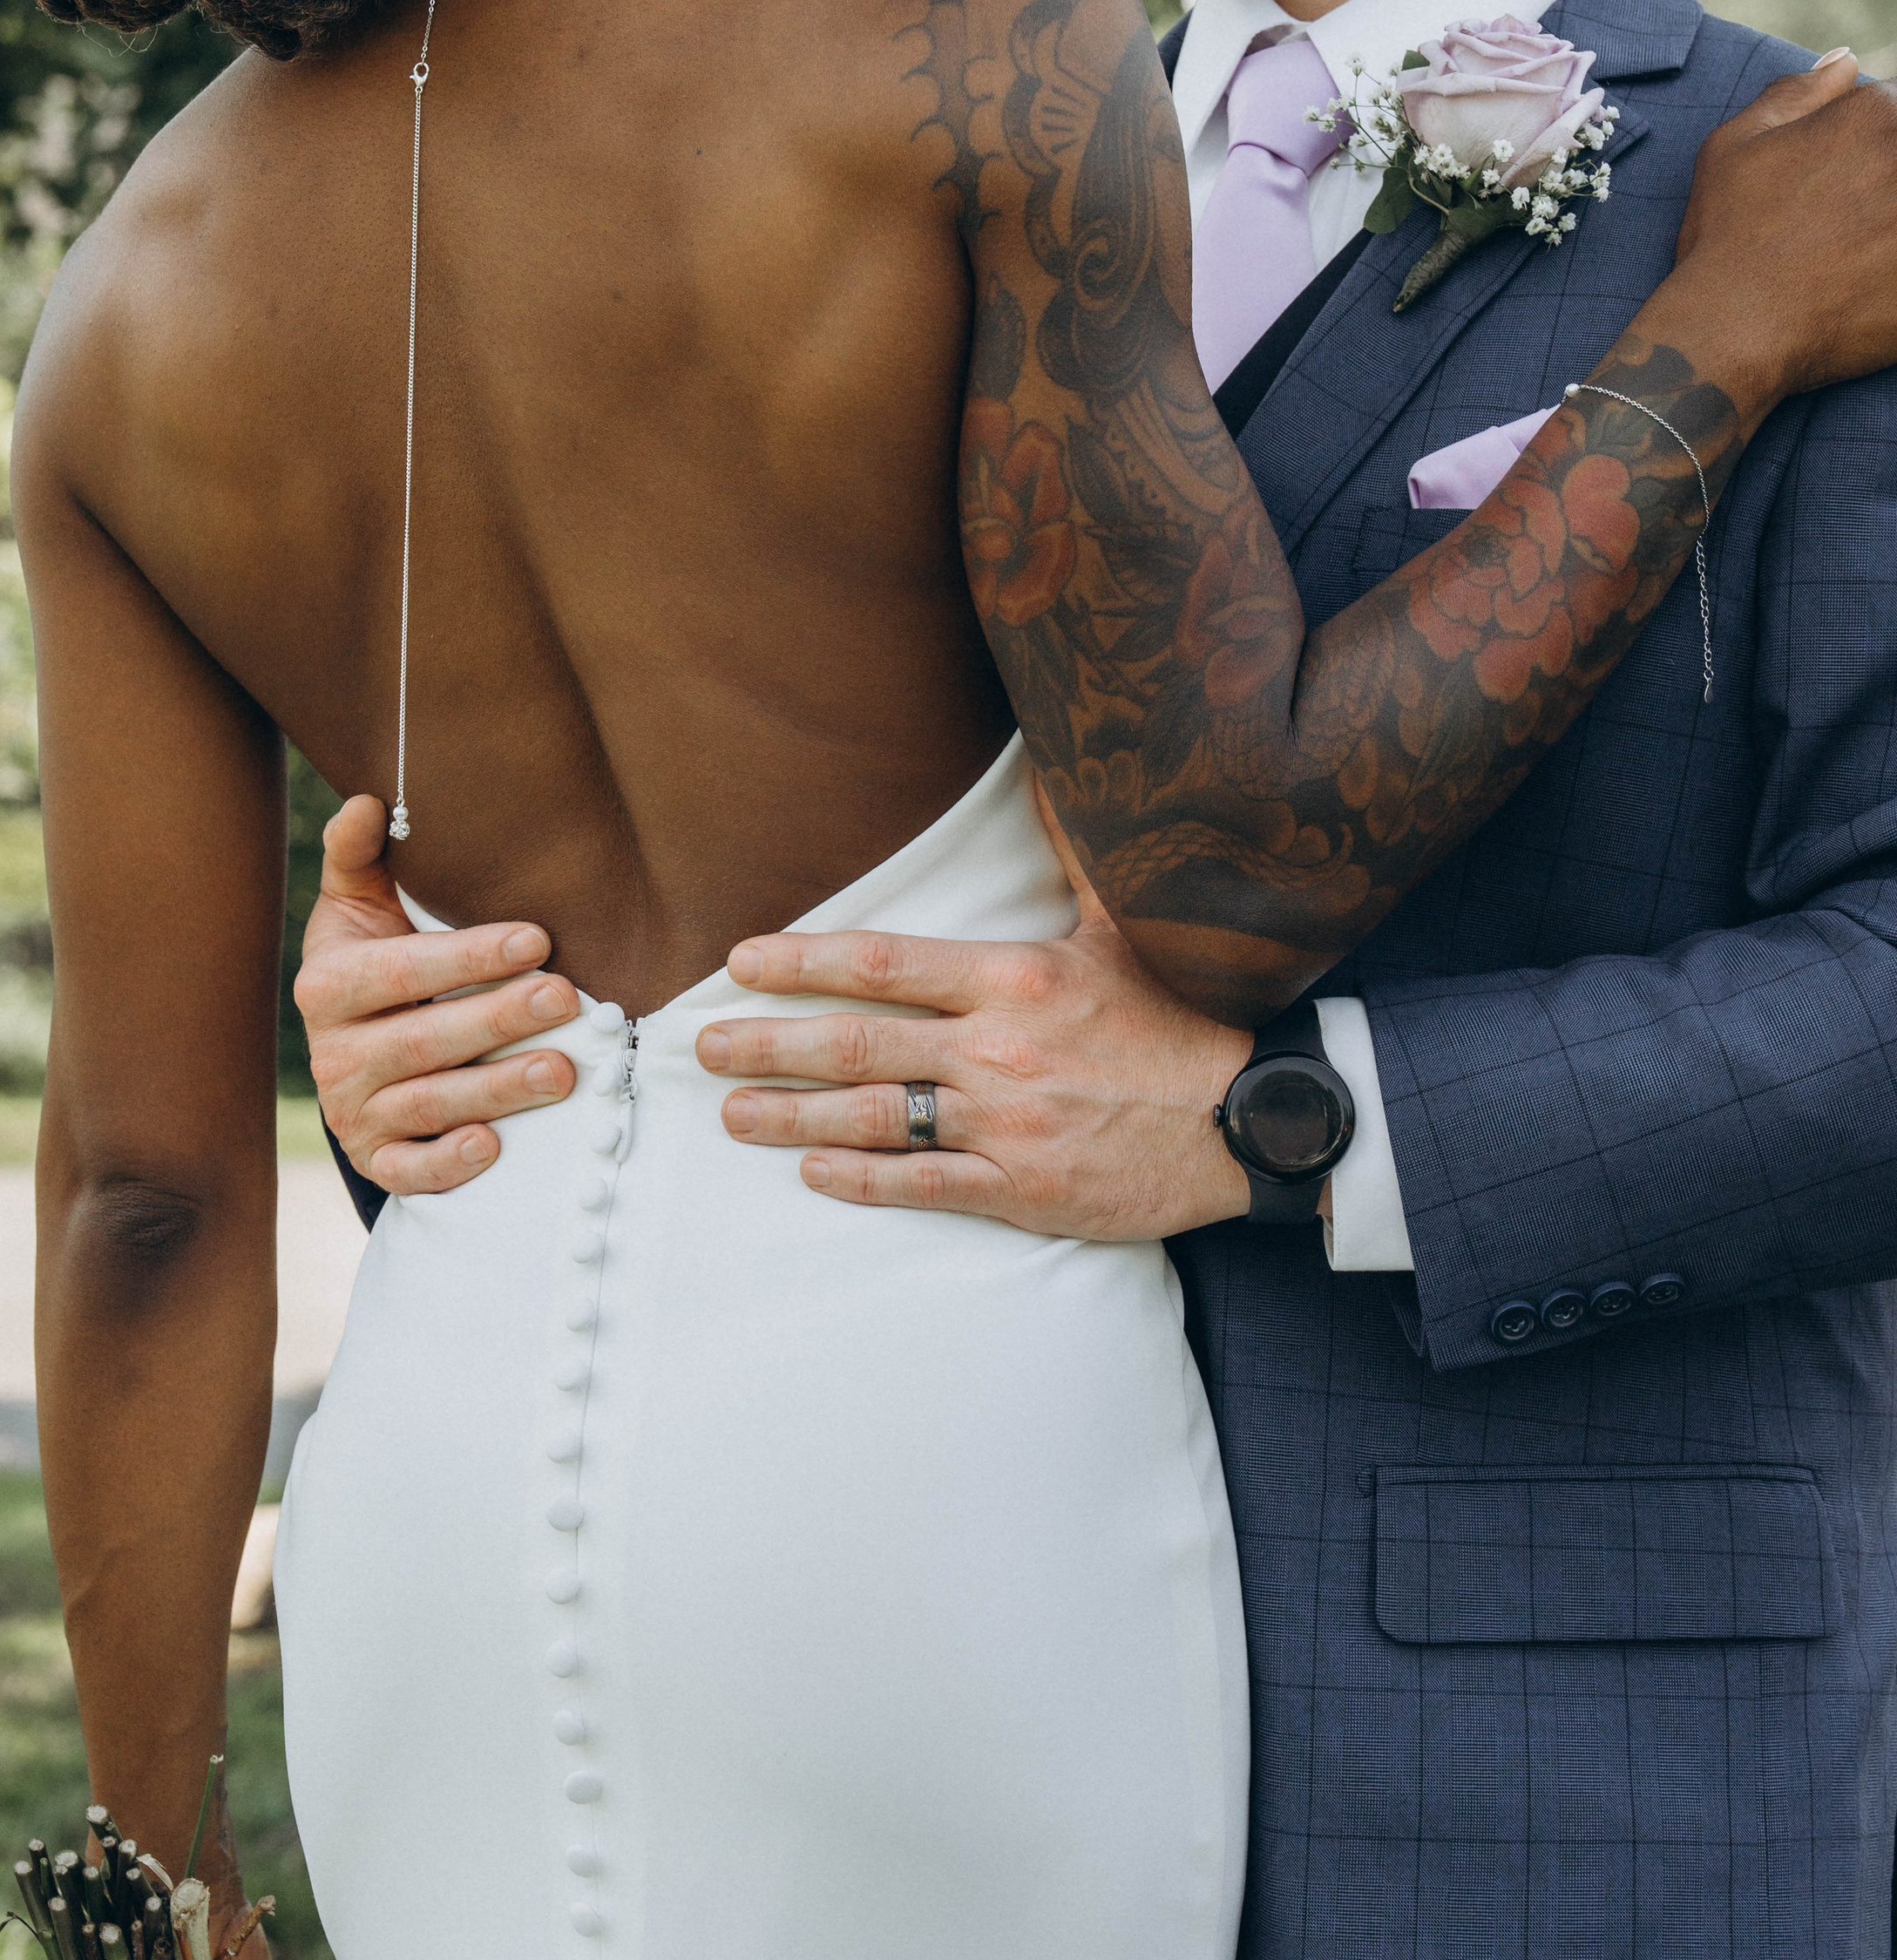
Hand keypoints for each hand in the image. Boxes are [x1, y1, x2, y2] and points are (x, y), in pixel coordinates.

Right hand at [295, 795, 576, 1191]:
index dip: (467, 957)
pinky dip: (448, 1165)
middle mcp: (332, 1055)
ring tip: (564, 1070)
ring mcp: (353, 1113)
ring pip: (428, 1105)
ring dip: (497, 1091)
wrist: (351, 1045)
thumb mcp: (359, 906)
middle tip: (568, 997)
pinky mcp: (376, 1159)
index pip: (401, 971)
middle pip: (421, 1040)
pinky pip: (408, 1172)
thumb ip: (360, 855)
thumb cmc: (376, 960)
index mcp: (327, 986)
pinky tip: (494, 1146)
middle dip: (497, 1019)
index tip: (537, 939)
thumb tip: (370, 800)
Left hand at [697, 786, 1254, 1243]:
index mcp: (1013, 980)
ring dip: (790, 1118)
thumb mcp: (1131, 924)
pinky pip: (923, 1186)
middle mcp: (997, 1052)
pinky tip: (813, 1173)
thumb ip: (1077, 851)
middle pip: (853, 1044)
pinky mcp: (1025, 1191)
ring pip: (871, 1121)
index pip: (881, 961)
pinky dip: (861, 1181)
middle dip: (766, 1045)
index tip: (740, 963)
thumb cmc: (1188, 1018)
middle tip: (703, 1047)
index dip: (800, 960)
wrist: (1256, 1117)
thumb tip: (1053, 769)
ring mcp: (1005, 1126)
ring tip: (732, 1114)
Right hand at [1670, 52, 1896, 411]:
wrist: (1736, 329)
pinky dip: (1896, 271)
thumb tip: (1846, 60)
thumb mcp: (1736, 145)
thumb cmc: (1727, 235)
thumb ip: (1798, 93)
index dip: (1871, 150)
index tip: (1844, 189)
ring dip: (1890, 226)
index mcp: (1874, 114)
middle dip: (1883, 188)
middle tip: (1848, 227)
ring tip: (1861, 253)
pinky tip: (1873, 284)